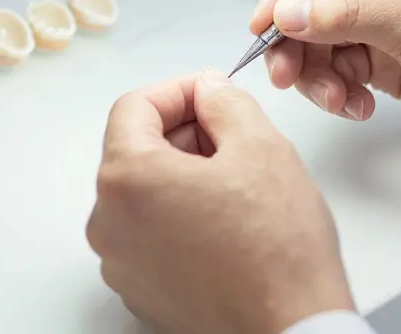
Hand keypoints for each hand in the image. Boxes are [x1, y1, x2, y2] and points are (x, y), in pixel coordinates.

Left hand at [88, 70, 354, 333]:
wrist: (290, 330)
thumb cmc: (277, 252)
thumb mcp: (261, 146)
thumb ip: (225, 102)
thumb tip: (210, 91)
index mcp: (127, 178)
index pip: (134, 106)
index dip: (178, 90)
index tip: (210, 94)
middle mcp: (109, 222)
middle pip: (136, 150)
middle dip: (183, 133)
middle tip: (233, 137)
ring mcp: (121, 262)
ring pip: (144, 193)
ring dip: (183, 175)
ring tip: (236, 186)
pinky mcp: (140, 290)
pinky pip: (150, 233)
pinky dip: (180, 216)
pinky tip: (226, 224)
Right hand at [251, 0, 400, 167]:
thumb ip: (348, 15)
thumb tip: (286, 10)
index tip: (267, 22)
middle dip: (293, 36)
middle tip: (285, 73)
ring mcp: (385, 17)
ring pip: (316, 36)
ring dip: (314, 71)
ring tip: (335, 99)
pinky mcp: (386, 57)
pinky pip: (336, 68)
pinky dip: (335, 90)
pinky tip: (357, 106)